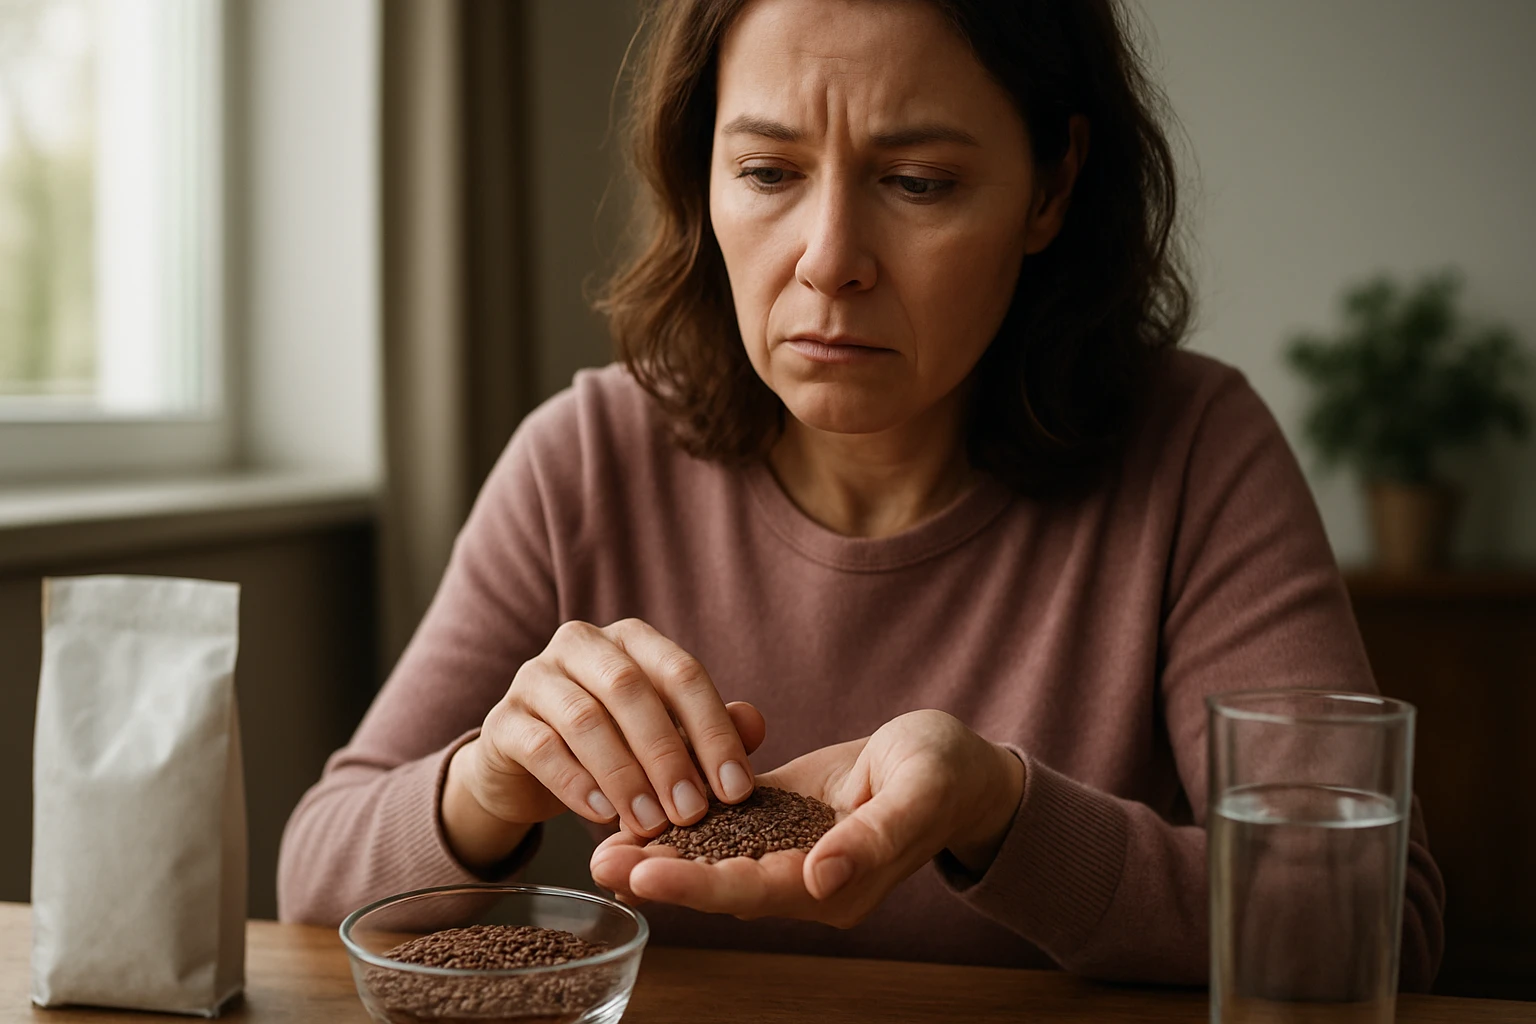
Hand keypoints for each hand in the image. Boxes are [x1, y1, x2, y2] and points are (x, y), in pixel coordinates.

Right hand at [443, 619, 764, 869]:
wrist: (526, 770)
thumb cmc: (610, 745)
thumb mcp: (664, 737)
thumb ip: (706, 729)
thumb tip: (755, 725)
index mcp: (630, 640)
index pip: (680, 672)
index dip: (713, 730)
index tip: (737, 789)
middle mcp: (581, 645)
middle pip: (630, 688)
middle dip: (668, 753)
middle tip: (692, 811)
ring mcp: (534, 678)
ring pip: (584, 717)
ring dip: (624, 775)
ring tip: (651, 824)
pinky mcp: (502, 722)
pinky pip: (540, 747)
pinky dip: (576, 783)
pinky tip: (602, 815)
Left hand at [588, 709, 1025, 927]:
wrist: (956, 765)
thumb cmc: (946, 772)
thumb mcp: (919, 792)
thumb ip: (873, 837)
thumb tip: (822, 877)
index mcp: (838, 884)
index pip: (755, 890)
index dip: (697, 885)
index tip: (643, 874)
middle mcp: (806, 880)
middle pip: (722, 885)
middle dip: (659, 876)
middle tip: (596, 862)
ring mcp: (791, 854)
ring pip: (716, 862)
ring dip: (661, 855)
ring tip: (599, 845)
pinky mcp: (782, 822)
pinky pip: (728, 829)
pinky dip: (685, 826)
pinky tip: (640, 813)